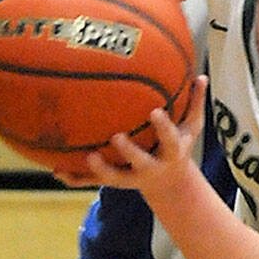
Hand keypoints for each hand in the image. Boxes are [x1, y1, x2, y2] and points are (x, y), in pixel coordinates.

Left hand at [56, 75, 208, 192]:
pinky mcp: (114, 182)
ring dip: (100, 170)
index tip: (154, 112)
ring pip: (114, 177)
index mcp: (171, 152)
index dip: (162, 127)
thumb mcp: (191, 128)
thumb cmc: (178, 145)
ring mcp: (131, 177)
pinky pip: (92, 182)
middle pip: (140, 161)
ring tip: (88, 157)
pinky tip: (56, 171)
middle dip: (129, 151)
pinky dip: (75, 178)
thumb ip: (195, 102)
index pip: (169, 139)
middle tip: (116, 136)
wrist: (169, 183)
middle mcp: (151, 168)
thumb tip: (202, 75)